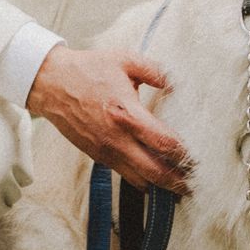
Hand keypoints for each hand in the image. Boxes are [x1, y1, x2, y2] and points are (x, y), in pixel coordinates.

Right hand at [25, 46, 192, 193]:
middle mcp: (117, 138)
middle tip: (194, 185)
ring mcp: (106, 150)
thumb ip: (156, 71)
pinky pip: (124, 174)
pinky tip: (153, 179)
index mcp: (127, 113)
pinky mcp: (97, 155)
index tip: (198, 157)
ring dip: (160, 186)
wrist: (51, 83)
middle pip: (154, 171)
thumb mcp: (125, 61)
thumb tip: (177, 84)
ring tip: (178, 188)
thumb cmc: (88, 70)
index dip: (184, 153)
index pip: (163, 142)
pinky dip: (141, 181)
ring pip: (139, 179)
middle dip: (177, 181)